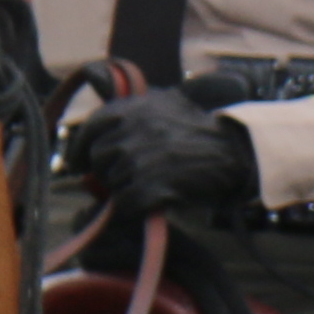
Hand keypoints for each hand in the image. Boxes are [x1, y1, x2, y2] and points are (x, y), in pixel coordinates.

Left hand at [64, 88, 258, 222]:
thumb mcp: (165, 107)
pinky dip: (134, 206)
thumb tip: (88, 137)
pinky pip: (125, 203)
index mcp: (136, 107)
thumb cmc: (199, 134)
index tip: (76, 163)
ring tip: (151, 183)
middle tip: (128, 176)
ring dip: (125, 188)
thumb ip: (129, 114)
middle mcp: (135, 128)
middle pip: (98, 157)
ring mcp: (143, 156)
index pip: (91, 126)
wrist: (237, 153)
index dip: (79, 148)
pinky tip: (153, 199)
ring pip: (111, 182)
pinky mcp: (152, 184)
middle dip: (107, 170)